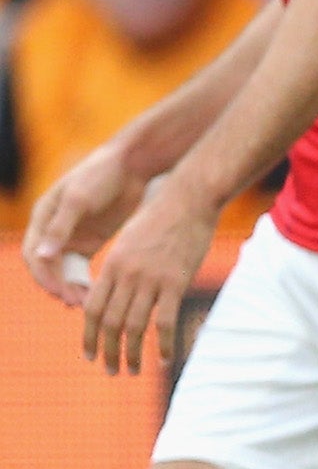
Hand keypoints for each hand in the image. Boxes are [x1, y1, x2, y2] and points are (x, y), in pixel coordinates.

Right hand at [23, 143, 147, 305]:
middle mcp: (53, 230)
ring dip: (72, 287)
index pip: (35, 254)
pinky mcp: (91, 241)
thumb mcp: (79, 199)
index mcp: (43, 218)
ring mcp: (72, 237)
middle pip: (48, 267)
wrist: (133, 164)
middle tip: (75, 302)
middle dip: (59, 285)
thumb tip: (41, 256)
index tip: (58, 291)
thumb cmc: (101, 174)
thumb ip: (61, 227)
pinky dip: (86, 281)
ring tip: (87, 304)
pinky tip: (96, 294)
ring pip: (65, 270)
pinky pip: (83, 267)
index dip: (44, 275)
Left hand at [78, 172, 217, 373]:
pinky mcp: (177, 281)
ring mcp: (151, 279)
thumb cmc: (162, 216)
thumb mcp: (130, 240)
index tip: (90, 355)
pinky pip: (166, 321)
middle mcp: (127, 275)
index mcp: (112, 265)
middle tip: (111, 370)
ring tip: (131, 371)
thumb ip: (119, 267)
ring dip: (131, 354)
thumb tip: (113, 294)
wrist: (190, 197)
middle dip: (108, 352)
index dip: (89, 337)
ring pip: (134, 326)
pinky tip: (165, 359)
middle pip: (110, 324)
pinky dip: (164, 344)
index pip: (92, 311)